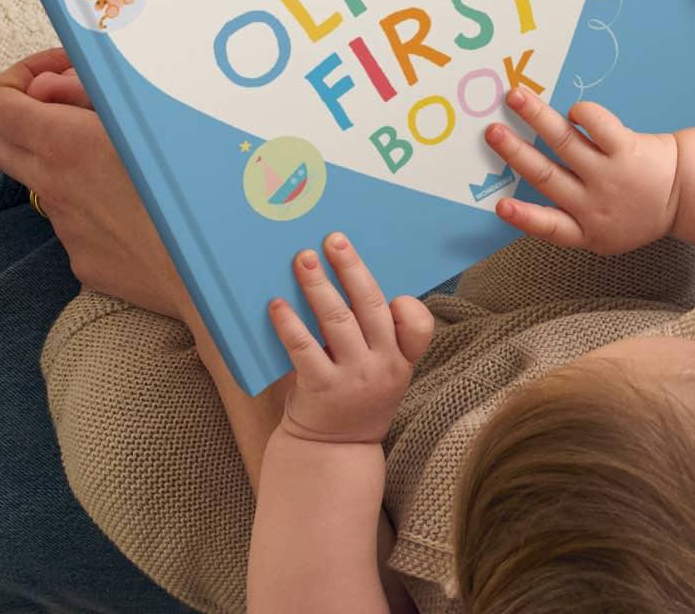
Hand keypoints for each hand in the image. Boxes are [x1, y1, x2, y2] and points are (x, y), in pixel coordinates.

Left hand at [0, 48, 189, 318]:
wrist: (210, 269)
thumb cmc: (191, 185)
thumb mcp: (144, 117)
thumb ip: (84, 95)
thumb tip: (47, 88)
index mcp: (65, 144)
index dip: (14, 79)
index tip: (54, 76)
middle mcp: (54, 186)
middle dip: (21, 116)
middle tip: (69, 108)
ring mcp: (65, 226)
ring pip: (39, 180)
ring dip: (62, 158)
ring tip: (121, 153)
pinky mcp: (83, 258)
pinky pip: (74, 218)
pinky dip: (93, 199)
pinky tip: (140, 199)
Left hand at [268, 233, 433, 443]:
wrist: (333, 454)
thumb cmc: (355, 399)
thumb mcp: (381, 373)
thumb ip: (375, 336)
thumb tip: (342, 278)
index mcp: (402, 359)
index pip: (418, 326)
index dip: (408, 305)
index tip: (388, 281)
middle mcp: (383, 367)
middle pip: (371, 306)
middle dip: (352, 268)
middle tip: (334, 240)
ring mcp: (353, 378)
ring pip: (337, 319)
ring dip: (318, 284)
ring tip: (303, 259)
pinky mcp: (321, 388)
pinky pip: (304, 347)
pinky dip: (289, 322)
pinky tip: (277, 304)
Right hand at [485, 86, 678, 253]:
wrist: (682, 197)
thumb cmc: (633, 213)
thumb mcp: (605, 233)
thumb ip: (570, 217)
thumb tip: (526, 176)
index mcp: (585, 230)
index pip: (550, 227)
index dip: (524, 218)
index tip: (501, 206)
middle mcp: (594, 204)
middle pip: (546, 175)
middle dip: (515, 152)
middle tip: (492, 131)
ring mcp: (610, 175)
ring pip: (565, 143)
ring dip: (537, 117)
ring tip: (515, 97)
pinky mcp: (627, 149)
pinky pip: (599, 125)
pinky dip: (582, 113)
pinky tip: (571, 110)